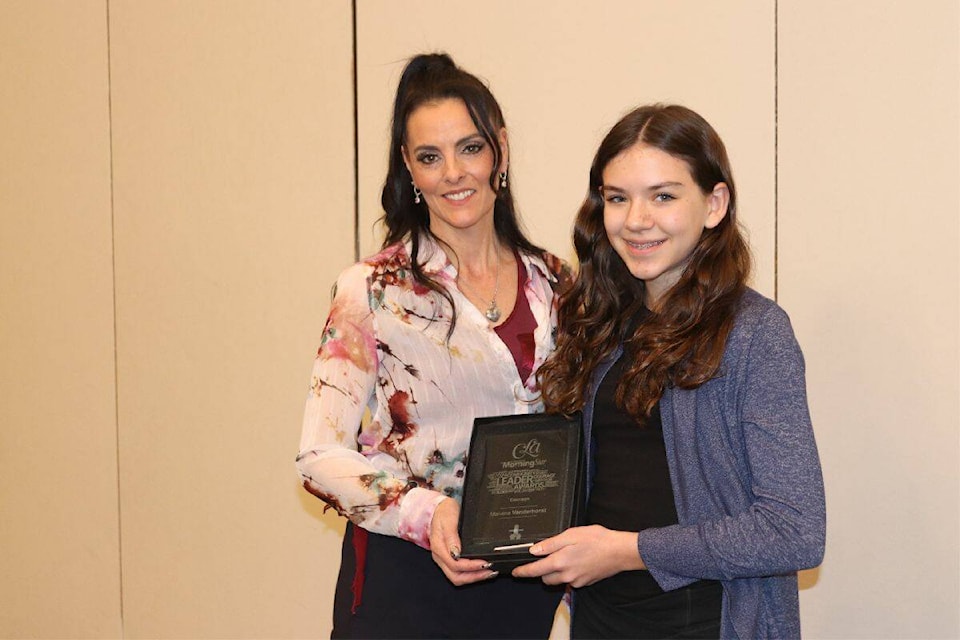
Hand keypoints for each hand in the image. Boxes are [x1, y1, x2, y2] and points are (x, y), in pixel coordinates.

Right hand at [429, 497, 497, 584]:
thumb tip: (457, 553)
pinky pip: (458, 571)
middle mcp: (440, 556)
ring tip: (488, 572)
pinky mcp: (448, 558)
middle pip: (455, 576)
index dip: (471, 567)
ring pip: (457, 576)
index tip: (484, 563)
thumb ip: (451, 536)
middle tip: (490, 571)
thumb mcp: (448, 519)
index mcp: (439, 547)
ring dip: (473, 577)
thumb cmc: (443, 511)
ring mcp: (444, 558)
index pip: (455, 565)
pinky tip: (480, 569)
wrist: (438, 508)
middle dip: (474, 577)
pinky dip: (471, 573)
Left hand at [511, 525, 643, 586]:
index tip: (515, 572)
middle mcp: (567, 575)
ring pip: (558, 580)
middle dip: (541, 570)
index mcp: (560, 562)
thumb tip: (534, 549)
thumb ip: (551, 543)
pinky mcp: (585, 582)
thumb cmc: (598, 540)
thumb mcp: (571, 534)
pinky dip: (569, 572)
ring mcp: (576, 580)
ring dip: (555, 572)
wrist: (619, 551)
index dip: (523, 571)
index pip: (535, 570)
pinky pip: (571, 580)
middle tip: (545, 556)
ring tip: (565, 555)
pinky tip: (577, 560)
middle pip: (545, 578)